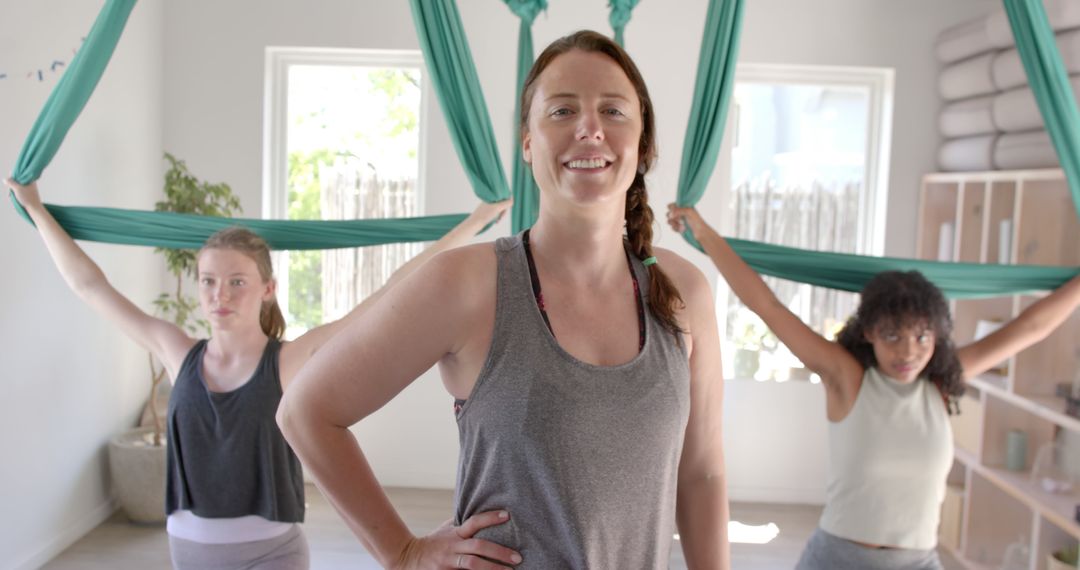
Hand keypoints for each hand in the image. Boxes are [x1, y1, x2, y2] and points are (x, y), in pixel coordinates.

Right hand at [5, 177, 42, 210]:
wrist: (34, 208)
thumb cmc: (27, 198)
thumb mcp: (17, 188)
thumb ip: (11, 182)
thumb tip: (5, 179)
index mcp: (30, 179)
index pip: (19, 174)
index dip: (13, 177)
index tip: (10, 182)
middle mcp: (30, 182)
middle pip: (17, 180)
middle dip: (12, 185)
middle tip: (10, 191)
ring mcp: (29, 188)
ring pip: (17, 186)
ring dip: (13, 189)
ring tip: (11, 194)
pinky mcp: (27, 193)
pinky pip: (19, 190)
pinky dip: (15, 192)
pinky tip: (13, 196)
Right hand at [393, 510, 521, 568]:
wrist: (407, 558)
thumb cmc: (432, 543)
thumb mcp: (446, 530)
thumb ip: (461, 523)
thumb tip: (480, 507)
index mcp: (455, 534)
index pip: (474, 522)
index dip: (490, 518)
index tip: (507, 515)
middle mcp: (452, 547)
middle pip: (478, 547)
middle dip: (499, 552)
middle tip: (518, 557)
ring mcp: (448, 562)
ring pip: (472, 565)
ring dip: (492, 569)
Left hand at [470, 199, 512, 225]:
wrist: (474, 224)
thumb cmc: (485, 215)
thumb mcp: (497, 208)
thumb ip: (506, 203)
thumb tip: (512, 200)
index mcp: (491, 197)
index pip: (503, 197)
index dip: (506, 203)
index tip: (505, 209)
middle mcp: (489, 201)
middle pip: (502, 204)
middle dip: (503, 211)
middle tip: (501, 217)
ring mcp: (488, 207)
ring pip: (499, 209)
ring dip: (500, 215)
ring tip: (498, 220)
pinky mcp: (486, 213)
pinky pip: (495, 213)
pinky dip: (497, 217)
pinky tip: (496, 222)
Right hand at [666, 203, 703, 235]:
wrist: (700, 233)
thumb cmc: (697, 221)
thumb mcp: (688, 211)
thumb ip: (678, 210)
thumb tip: (670, 214)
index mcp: (683, 207)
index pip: (672, 205)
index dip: (671, 209)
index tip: (675, 212)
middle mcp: (680, 213)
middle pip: (668, 213)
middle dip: (672, 217)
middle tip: (678, 219)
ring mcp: (679, 221)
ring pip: (669, 221)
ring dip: (675, 224)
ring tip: (682, 226)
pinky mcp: (678, 228)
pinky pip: (672, 228)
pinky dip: (676, 229)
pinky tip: (682, 230)